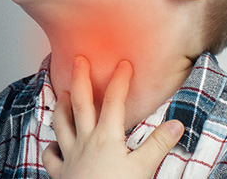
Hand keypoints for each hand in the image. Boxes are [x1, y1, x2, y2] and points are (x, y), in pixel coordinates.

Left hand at [43, 56, 182, 177]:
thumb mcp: (143, 168)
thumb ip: (158, 144)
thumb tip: (177, 124)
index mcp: (106, 137)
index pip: (113, 102)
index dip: (120, 81)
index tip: (124, 63)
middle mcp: (84, 142)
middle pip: (80, 104)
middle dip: (80, 80)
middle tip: (78, 60)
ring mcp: (69, 156)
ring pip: (61, 125)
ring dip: (62, 107)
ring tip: (61, 94)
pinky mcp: (60, 174)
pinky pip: (50, 156)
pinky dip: (50, 147)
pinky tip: (53, 144)